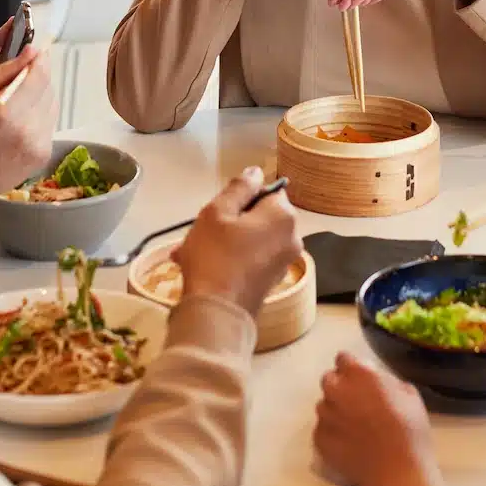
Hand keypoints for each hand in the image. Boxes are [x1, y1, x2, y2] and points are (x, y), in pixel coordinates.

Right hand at [0, 47, 55, 221]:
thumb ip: (3, 70)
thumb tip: (32, 51)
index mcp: (5, 110)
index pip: (39, 74)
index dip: (40, 59)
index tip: (34, 52)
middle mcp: (27, 129)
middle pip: (48, 89)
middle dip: (38, 78)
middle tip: (20, 77)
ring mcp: (37, 146)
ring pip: (52, 107)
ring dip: (40, 97)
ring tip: (17, 101)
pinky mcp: (42, 157)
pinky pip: (48, 126)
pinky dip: (39, 117)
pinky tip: (20, 121)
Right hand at [174, 167, 303, 318]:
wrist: (217, 314)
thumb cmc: (214, 256)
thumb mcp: (217, 212)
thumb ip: (239, 187)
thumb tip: (256, 171)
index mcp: (284, 215)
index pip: (266, 190)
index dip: (241, 197)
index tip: (220, 211)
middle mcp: (292, 237)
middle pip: (260, 215)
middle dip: (231, 220)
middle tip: (202, 231)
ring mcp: (284, 262)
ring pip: (253, 238)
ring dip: (226, 240)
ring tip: (194, 252)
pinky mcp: (273, 281)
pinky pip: (252, 258)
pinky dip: (232, 258)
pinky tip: (204, 267)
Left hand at [315, 353, 455, 485]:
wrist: (398, 473)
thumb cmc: (410, 432)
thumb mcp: (410, 395)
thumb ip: (387, 382)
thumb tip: (377, 382)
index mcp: (359, 374)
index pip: (343, 358)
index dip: (353, 368)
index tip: (361, 380)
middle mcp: (337, 390)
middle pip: (329, 379)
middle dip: (341, 387)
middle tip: (357, 402)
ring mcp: (325, 416)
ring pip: (324, 405)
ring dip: (335, 409)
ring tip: (353, 427)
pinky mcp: (319, 439)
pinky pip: (321, 429)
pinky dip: (332, 432)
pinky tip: (348, 444)